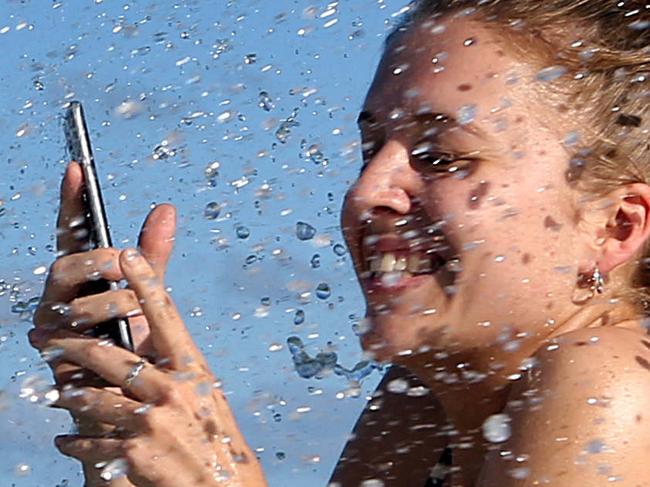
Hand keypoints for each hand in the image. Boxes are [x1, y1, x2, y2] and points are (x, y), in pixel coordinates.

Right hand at [30, 160, 172, 485]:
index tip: (78, 167)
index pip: (72, 232)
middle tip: (125, 264)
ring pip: (69, 299)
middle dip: (99, 261)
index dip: (72, 201)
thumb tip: (166, 208)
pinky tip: (115, 340)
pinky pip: (68, 336)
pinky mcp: (55, 354)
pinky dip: (97, 336)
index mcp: (84, 274)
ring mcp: (55, 323)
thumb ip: (154, 256)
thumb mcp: (150, 294)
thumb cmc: (138, 341)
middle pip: (68, 262)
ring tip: (131, 314)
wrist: (133, 398)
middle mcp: (62, 294)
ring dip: (107, 301)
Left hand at [30, 248, 267, 486]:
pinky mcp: (134, 453)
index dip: (148, 283)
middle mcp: (174, 390)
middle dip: (71, 344)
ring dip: (69, 395)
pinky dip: (76, 441)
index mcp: (193, 370)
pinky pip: (92, 442)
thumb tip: (152, 340)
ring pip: (94, 398)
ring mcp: (153, 422)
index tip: (130, 253)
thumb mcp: (205, 394)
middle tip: (42, 333)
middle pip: (112, 357)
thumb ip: (177, 366)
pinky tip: (65, 439)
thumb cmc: (215, 438)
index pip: (167, 317)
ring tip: (56, 390)